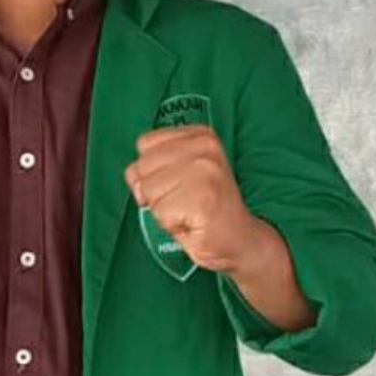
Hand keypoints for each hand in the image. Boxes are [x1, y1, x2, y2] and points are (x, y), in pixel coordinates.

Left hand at [124, 125, 263, 275]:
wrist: (240, 240)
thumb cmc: (205, 208)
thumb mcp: (178, 174)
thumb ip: (152, 166)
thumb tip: (134, 177)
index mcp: (200, 135)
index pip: (144, 144)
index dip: (152, 170)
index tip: (179, 183)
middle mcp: (205, 147)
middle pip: (143, 167)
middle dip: (155, 192)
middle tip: (184, 202)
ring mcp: (205, 172)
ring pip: (149, 191)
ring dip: (163, 210)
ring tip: (189, 211)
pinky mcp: (203, 200)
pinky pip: (160, 213)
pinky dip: (171, 225)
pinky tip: (193, 223)